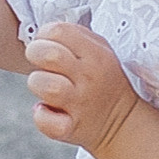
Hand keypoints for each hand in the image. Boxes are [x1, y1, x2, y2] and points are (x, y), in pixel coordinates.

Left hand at [26, 19, 138, 153]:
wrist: (123, 123)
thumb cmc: (103, 81)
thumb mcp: (101, 51)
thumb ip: (76, 37)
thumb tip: (45, 31)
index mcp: (96, 53)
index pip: (58, 30)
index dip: (44, 35)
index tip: (47, 44)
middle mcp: (89, 76)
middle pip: (47, 54)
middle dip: (35, 54)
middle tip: (40, 63)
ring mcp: (80, 103)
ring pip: (43, 84)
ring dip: (37, 84)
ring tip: (46, 88)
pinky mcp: (72, 127)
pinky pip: (44, 120)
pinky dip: (42, 116)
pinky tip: (49, 111)